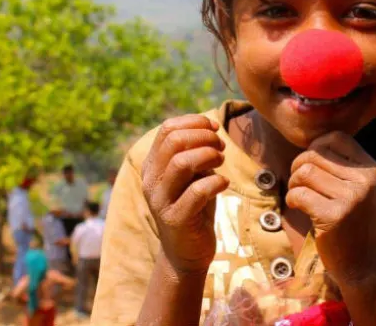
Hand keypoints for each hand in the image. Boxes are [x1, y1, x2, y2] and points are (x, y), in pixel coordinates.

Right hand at [141, 114, 228, 273]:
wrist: (186, 252)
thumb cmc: (193, 207)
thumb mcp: (191, 175)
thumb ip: (194, 152)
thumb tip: (210, 128)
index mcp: (153, 165)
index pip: (167, 129)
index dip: (194, 122)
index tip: (214, 128)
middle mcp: (151, 181)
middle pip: (174, 141)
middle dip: (204, 137)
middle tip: (220, 147)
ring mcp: (161, 200)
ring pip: (182, 163)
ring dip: (209, 156)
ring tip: (221, 162)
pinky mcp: (175, 219)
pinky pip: (197, 191)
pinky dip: (216, 181)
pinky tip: (223, 183)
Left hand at [285, 131, 375, 284]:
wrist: (362, 263)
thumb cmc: (352, 221)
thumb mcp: (356, 187)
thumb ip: (339, 164)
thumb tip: (310, 140)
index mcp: (372, 168)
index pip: (336, 137)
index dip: (316, 146)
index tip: (311, 166)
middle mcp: (365, 180)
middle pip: (315, 154)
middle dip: (298, 166)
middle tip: (300, 184)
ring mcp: (352, 198)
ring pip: (305, 172)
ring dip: (294, 183)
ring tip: (299, 196)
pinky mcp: (334, 216)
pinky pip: (299, 194)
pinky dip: (292, 199)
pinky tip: (298, 208)